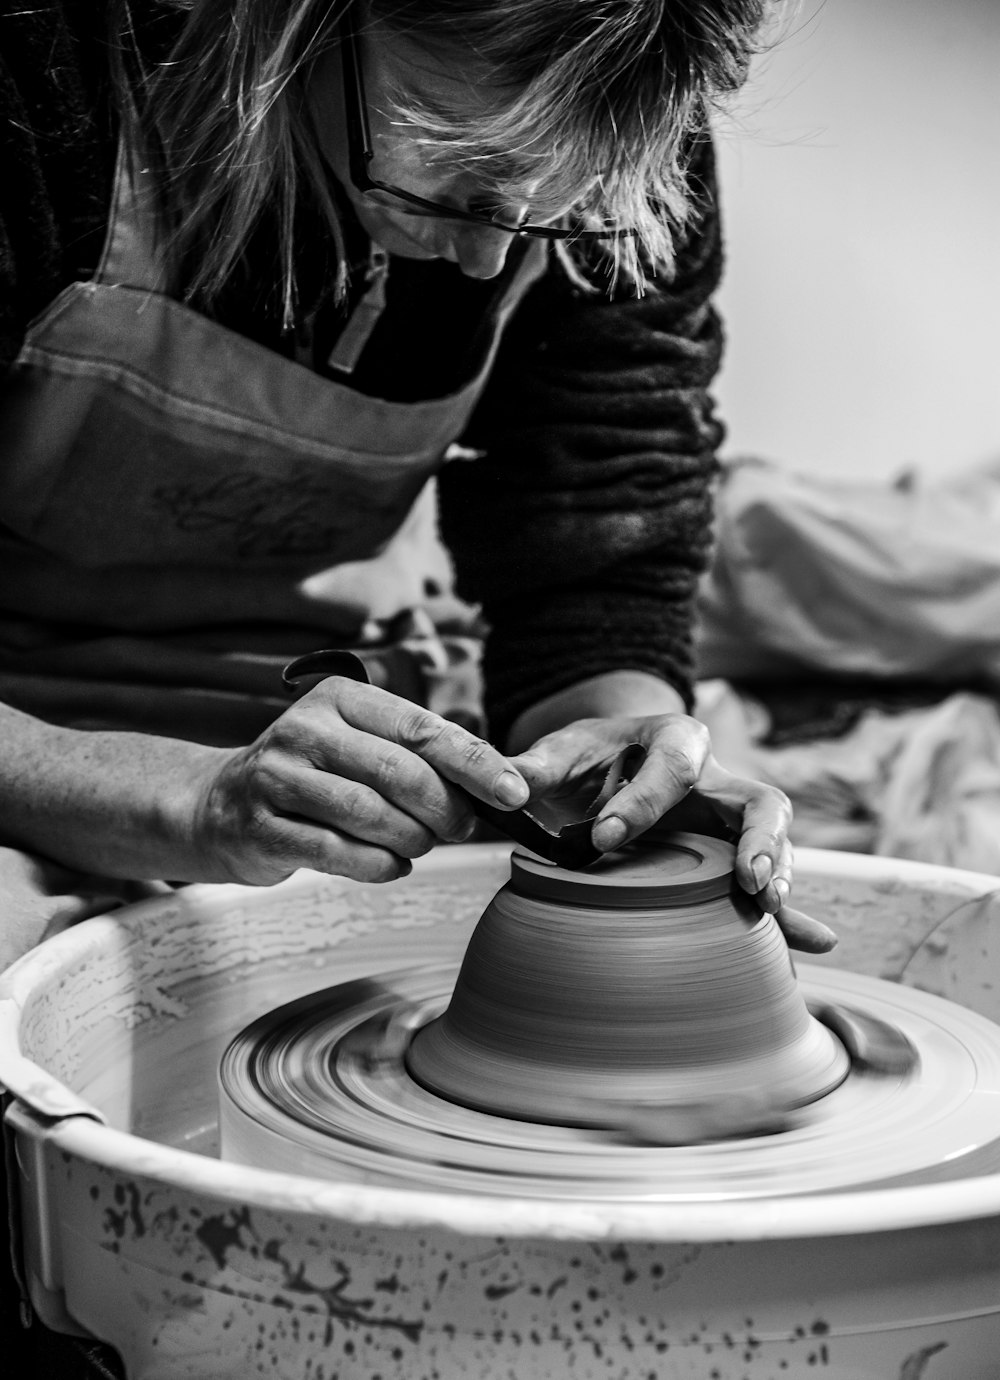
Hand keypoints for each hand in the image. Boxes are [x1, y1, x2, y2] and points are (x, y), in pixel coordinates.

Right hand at [189, 677, 528, 884]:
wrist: (217, 803)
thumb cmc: (310, 775)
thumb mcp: (355, 743)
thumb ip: (414, 755)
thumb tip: (494, 783)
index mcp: (339, 698)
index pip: (421, 728)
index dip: (474, 761)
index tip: (514, 791)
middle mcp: (305, 729)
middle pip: (398, 771)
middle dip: (445, 808)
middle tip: (462, 829)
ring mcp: (276, 777)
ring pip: (369, 813)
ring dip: (412, 839)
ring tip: (421, 845)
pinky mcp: (260, 827)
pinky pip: (337, 852)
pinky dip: (378, 864)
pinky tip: (393, 866)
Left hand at [509, 712, 835, 953]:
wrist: (611, 762)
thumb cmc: (588, 757)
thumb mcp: (559, 751)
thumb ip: (533, 767)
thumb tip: (505, 789)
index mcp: (675, 739)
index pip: (673, 763)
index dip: (643, 800)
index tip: (605, 836)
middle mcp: (715, 778)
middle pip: (757, 799)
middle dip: (758, 838)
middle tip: (744, 879)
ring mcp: (727, 820)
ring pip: (773, 839)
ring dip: (776, 874)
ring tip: (765, 909)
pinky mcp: (730, 856)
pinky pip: (766, 884)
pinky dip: (788, 916)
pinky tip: (810, 944)